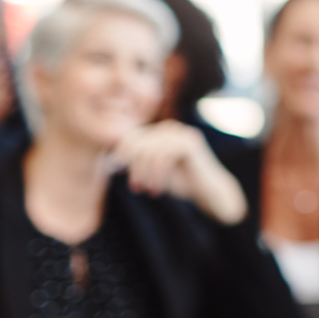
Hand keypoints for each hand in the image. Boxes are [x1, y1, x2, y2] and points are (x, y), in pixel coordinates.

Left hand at [110, 121, 248, 224]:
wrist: (207, 191)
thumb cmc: (180, 182)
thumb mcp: (152, 171)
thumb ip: (136, 162)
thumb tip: (111, 161)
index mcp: (159, 132)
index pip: (132, 137)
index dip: (121, 154)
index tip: (117, 172)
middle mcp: (169, 128)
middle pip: (138, 142)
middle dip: (134, 167)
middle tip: (136, 188)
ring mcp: (180, 133)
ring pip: (150, 150)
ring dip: (146, 173)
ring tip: (148, 190)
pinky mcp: (189, 141)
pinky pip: (163, 155)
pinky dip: (158, 174)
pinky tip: (158, 188)